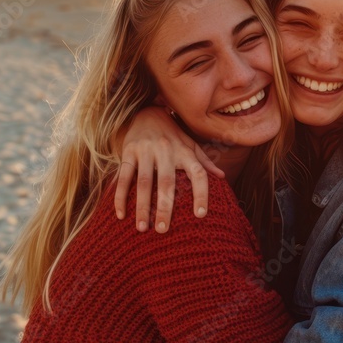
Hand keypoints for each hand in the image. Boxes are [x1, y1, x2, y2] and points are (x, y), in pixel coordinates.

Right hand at [113, 107, 223, 232]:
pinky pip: (124, 176)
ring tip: (142, 228)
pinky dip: (120, 196)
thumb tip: (222, 177)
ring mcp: (146, 150)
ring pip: (144, 182)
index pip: (198, 174)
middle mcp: (167, 151)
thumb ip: (205, 162)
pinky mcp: (128, 151)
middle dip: (165, 207)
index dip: (201, 193)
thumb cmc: (173, 135)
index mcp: (185, 152)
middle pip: (167, 183)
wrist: (147, 112)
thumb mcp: (191, 145)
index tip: (200, 214)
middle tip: (163, 230)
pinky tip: (120, 214)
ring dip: (142, 206)